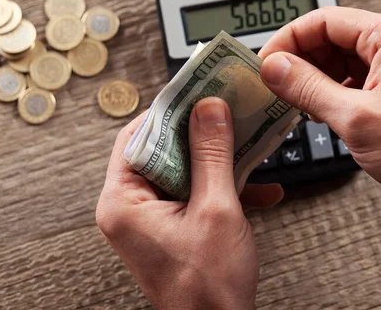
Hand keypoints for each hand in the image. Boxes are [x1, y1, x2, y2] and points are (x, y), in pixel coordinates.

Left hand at [96, 98, 282, 308]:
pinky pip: (193, 192)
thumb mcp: (216, 209)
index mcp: (122, 203)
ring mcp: (149, 219)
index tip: (196, 91)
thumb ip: (212, 154)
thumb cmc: (207, 288)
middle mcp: (129, 209)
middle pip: (162, 150)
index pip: (137, 136)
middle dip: (201, 134)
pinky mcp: (170, 227)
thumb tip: (208, 108)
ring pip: (182, 170)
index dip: (169, 111)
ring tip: (248, 147)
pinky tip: (258, 189)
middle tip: (226, 111)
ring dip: (218, 160)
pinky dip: (222, 187)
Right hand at [259, 7, 380, 246]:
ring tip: (293, 101)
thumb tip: (274, 68)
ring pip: (337, 60)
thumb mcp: (354, 117)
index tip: (264, 64)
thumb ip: (307, 87)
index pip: (322, 21)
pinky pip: (350, 80)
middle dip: (298, 61)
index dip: (287, 40)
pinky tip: (317, 111)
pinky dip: (329, 92)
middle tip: (273, 85)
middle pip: (329, 38)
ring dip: (312, 78)